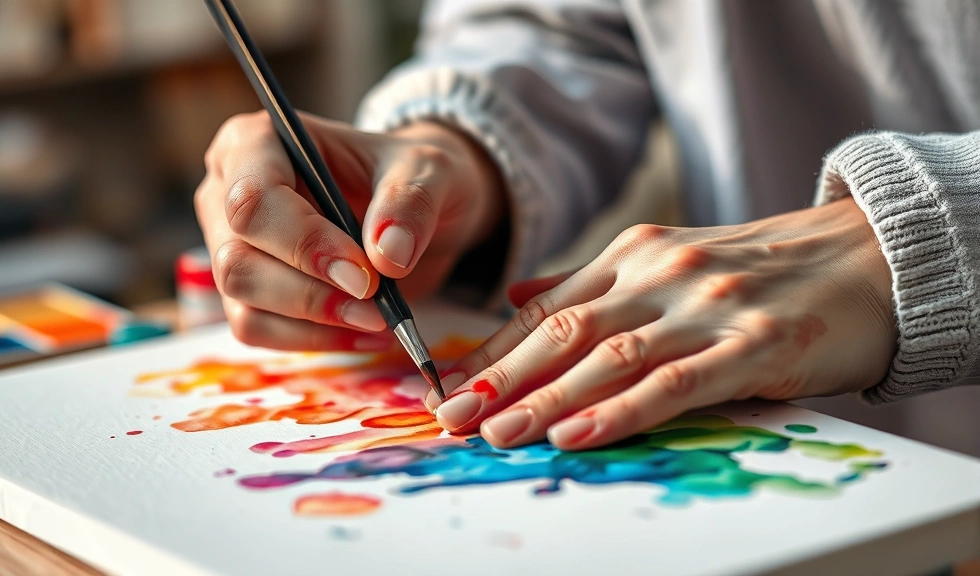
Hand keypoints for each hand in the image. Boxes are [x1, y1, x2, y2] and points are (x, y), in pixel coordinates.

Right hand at [196, 111, 502, 350]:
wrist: (414, 209)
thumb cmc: (409, 176)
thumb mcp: (429, 172)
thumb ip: (411, 202)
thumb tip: (386, 253)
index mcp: (256, 142)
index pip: (253, 201)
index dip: (305, 245)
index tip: (364, 275)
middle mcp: (227, 191)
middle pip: (237, 259)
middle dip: (310, 293)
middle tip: (376, 305)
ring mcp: (230, 245)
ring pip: (243, 302)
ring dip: (313, 322)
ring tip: (376, 319)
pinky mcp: (246, 290)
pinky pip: (258, 330)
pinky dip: (313, 340)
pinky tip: (362, 332)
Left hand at [425, 197, 896, 449]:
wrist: (864, 257)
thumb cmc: (759, 270)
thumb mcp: (668, 258)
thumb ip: (590, 284)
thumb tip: (514, 298)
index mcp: (634, 252)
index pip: (547, 309)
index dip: (493, 352)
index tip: (449, 386)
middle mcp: (662, 273)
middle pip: (565, 333)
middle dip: (502, 379)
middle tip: (452, 417)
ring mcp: (707, 307)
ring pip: (610, 359)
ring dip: (547, 400)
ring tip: (498, 433)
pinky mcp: (753, 345)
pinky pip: (675, 383)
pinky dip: (621, 411)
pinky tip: (578, 434)